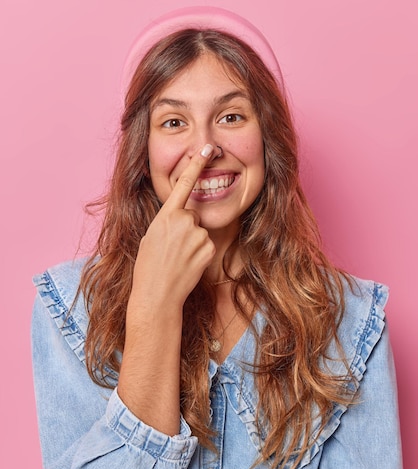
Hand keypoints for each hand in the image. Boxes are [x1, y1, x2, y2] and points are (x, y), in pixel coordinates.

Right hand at [130, 144, 216, 310]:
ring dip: (191, 242)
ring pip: (199, 231)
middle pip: (192, 214)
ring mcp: (198, 235)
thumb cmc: (148, 266)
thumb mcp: (151, 236)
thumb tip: (183, 217)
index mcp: (166, 215)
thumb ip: (168, 221)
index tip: (207, 150)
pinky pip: (205, 244)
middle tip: (171, 247)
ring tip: (177, 258)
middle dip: (185, 227)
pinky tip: (187, 264)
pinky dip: (198, 253)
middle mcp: (184, 221)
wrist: (157, 294)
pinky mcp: (208, 248)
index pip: (184, 184)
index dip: (196, 165)